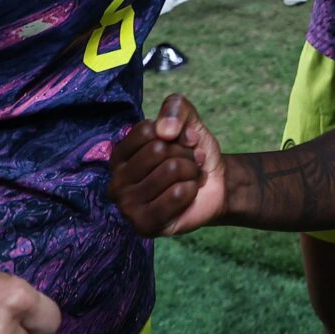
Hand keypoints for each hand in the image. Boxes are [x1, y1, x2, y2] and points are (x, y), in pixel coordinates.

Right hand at [107, 94, 225, 236]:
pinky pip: (177, 195)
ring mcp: (127, 206)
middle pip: (158, 151)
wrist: (218, 184)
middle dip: (184, 154)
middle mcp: (116, 181)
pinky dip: (192, 189)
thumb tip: (164, 131)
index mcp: (119, 155)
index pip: (147, 131)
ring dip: (191, 171)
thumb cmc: (193, 153)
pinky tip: (188, 194)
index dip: (175, 132)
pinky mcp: (144, 225)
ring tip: (190, 178)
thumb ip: (175, 108)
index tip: (182, 142)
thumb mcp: (188, 121)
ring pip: (171, 170)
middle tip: (188, 163)